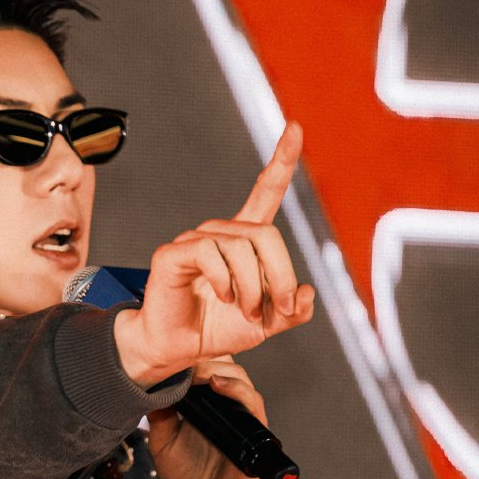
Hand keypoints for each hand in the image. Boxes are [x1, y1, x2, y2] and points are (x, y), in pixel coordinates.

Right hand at [115, 122, 317, 384]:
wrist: (177, 348)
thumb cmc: (216, 329)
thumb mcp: (266, 322)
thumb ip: (292, 310)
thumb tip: (305, 294)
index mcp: (243, 241)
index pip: (265, 192)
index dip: (282, 161)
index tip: (295, 129)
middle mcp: (219, 234)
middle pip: (266, 234)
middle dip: (281, 275)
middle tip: (277, 309)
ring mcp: (194, 241)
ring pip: (242, 247)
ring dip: (252, 287)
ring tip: (245, 311)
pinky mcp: (173, 254)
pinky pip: (210, 254)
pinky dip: (225, 280)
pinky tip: (222, 296)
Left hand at [149, 357, 267, 478]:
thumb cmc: (183, 473)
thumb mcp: (161, 440)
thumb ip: (158, 414)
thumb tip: (149, 386)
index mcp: (206, 403)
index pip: (209, 366)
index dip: (196, 355)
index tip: (174, 351)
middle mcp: (226, 406)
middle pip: (226, 367)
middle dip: (206, 359)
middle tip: (184, 361)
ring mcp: (242, 417)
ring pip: (241, 380)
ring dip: (221, 370)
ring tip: (200, 373)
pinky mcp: (255, 433)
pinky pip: (254, 405)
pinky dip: (239, 391)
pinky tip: (219, 385)